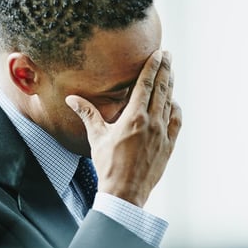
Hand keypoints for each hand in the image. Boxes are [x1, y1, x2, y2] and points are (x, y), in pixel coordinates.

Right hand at [65, 50, 181, 206]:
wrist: (125, 193)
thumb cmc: (108, 165)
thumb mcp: (97, 137)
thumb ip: (88, 114)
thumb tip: (71, 99)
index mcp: (134, 118)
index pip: (146, 85)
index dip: (153, 67)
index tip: (159, 54)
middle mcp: (152, 123)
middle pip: (161, 89)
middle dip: (165, 70)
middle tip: (168, 55)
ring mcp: (163, 134)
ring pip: (169, 102)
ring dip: (170, 86)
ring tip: (171, 73)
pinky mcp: (169, 145)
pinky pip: (176, 121)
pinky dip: (175, 108)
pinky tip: (173, 103)